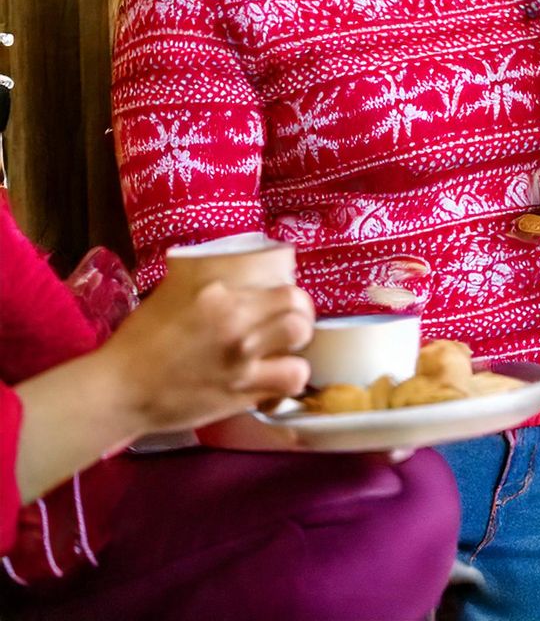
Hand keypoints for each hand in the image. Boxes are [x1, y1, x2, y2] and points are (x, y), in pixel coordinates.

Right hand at [98, 275, 314, 435]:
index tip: (284, 302)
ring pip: (300, 341)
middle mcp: (235, 321)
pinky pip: (288, 382)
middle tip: (292, 324)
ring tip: (286, 353)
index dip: (289, 293)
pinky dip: (288, 381)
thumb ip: (207, 277)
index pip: (279, 282)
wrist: (119, 389)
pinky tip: (276, 381)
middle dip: (302, 314)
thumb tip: (235, 264)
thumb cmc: (142, 338)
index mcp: (219, 293)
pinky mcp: (241, 392)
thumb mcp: (173, 292)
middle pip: (297, 306)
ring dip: (298, 347)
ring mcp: (241, 358)